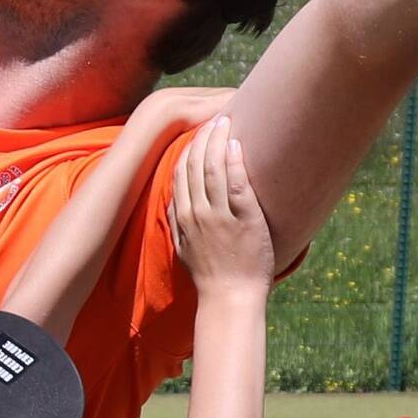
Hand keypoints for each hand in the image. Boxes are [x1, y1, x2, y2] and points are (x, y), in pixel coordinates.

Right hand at [168, 122, 273, 298]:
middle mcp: (197, 212)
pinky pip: (235, 183)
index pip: (180, 172)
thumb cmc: (211, 276)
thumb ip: (177, 224)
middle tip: (215, 119)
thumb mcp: (184, 249)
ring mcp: (219, 216)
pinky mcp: (243, 219)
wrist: (230, 298)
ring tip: (226, 121)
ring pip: (213, 168)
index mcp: (183, 217)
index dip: (188, 148)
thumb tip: (173, 204)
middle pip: (195, 164)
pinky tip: (237, 144)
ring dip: (218, 140)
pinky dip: (234, 161)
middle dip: (203, 137)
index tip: (198, 132)